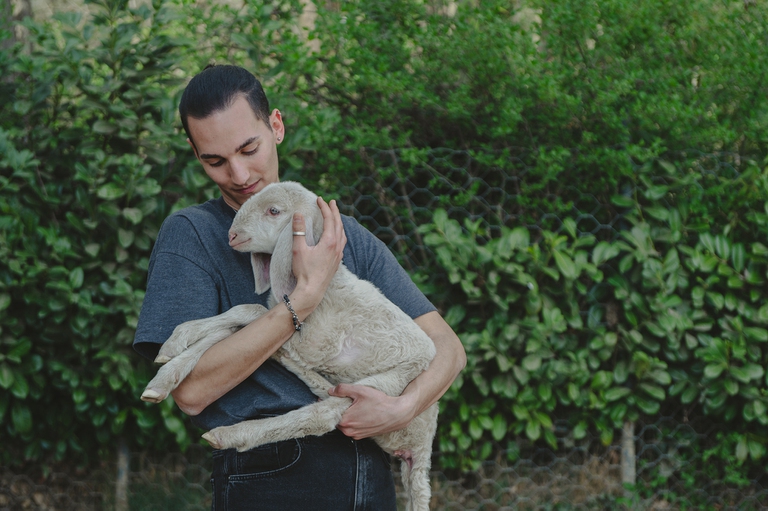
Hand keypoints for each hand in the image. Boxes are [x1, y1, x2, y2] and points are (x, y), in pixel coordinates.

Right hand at [290, 197, 346, 317]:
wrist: (312, 291)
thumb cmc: (304, 271)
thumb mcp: (299, 249)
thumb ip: (299, 231)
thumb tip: (299, 214)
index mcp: (329, 241)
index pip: (329, 219)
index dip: (324, 207)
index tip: (319, 199)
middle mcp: (337, 247)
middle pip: (338, 224)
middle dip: (335, 212)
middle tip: (331, 202)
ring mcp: (338, 255)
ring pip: (343, 234)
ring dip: (339, 223)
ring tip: (336, 217)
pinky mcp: (337, 262)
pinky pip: (342, 243)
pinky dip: (340, 234)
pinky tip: (337, 237)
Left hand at [328, 384, 417, 439]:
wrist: (396, 414)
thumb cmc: (379, 402)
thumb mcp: (360, 391)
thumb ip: (343, 389)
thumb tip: (331, 391)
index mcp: (345, 421)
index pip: (331, 413)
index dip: (331, 405)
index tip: (334, 399)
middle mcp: (349, 431)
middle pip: (337, 419)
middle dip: (339, 411)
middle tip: (347, 401)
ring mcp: (356, 435)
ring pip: (345, 425)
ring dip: (347, 417)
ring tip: (356, 407)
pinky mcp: (363, 436)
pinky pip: (353, 428)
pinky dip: (354, 422)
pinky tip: (362, 413)